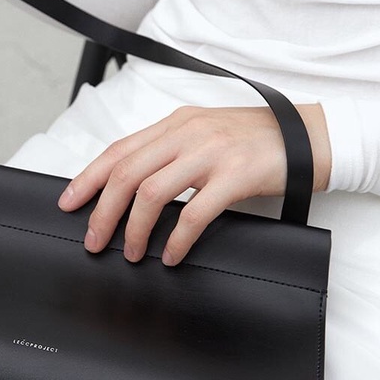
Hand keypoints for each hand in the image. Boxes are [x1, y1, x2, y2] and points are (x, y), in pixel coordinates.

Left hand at [56, 104, 330, 265]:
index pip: (119, 150)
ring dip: (133, 228)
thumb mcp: (205, 133)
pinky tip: (170, 255)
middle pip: (127, 173)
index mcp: (176, 123)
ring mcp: (211, 153)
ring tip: (129, 252)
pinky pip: (194, 212)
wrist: (310, 138)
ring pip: (152, 192)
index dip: (88, 177)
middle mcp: (187, 134)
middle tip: (93, 240)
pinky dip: (176, 238)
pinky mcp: (235, 176)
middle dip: (102, 210)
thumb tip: (133, 184)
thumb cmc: (256, 139)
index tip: (69, 202)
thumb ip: (171, 151)